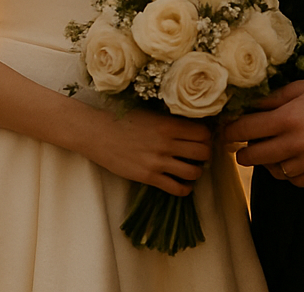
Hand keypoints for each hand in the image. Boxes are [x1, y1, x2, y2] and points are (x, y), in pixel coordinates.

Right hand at [83, 109, 212, 196]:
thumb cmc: (122, 119)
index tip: (202, 138)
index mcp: (168, 124)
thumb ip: (170, 121)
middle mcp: (167, 143)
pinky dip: (185, 189)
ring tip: (191, 169)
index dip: (206, 136)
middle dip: (205, 154)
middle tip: (199, 155)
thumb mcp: (150, 114)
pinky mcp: (149, 177)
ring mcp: (158, 162)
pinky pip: (176, 188)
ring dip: (196, 172)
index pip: (203, 133)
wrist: (97, 133)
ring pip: (194, 172)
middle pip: (203, 152)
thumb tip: (191, 127)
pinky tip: (182, 185)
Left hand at [224, 79, 303, 187]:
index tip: (224, 130)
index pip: (245, 130)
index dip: (229, 130)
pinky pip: (291, 180)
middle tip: (241, 144)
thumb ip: (273, 98)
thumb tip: (248, 105)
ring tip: (270, 149)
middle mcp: (295, 143)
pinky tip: (289, 159)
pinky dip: (285, 172)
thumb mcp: (303, 88)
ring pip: (271, 170)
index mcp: (288, 118)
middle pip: (252, 156)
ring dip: (265, 161)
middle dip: (242, 150)